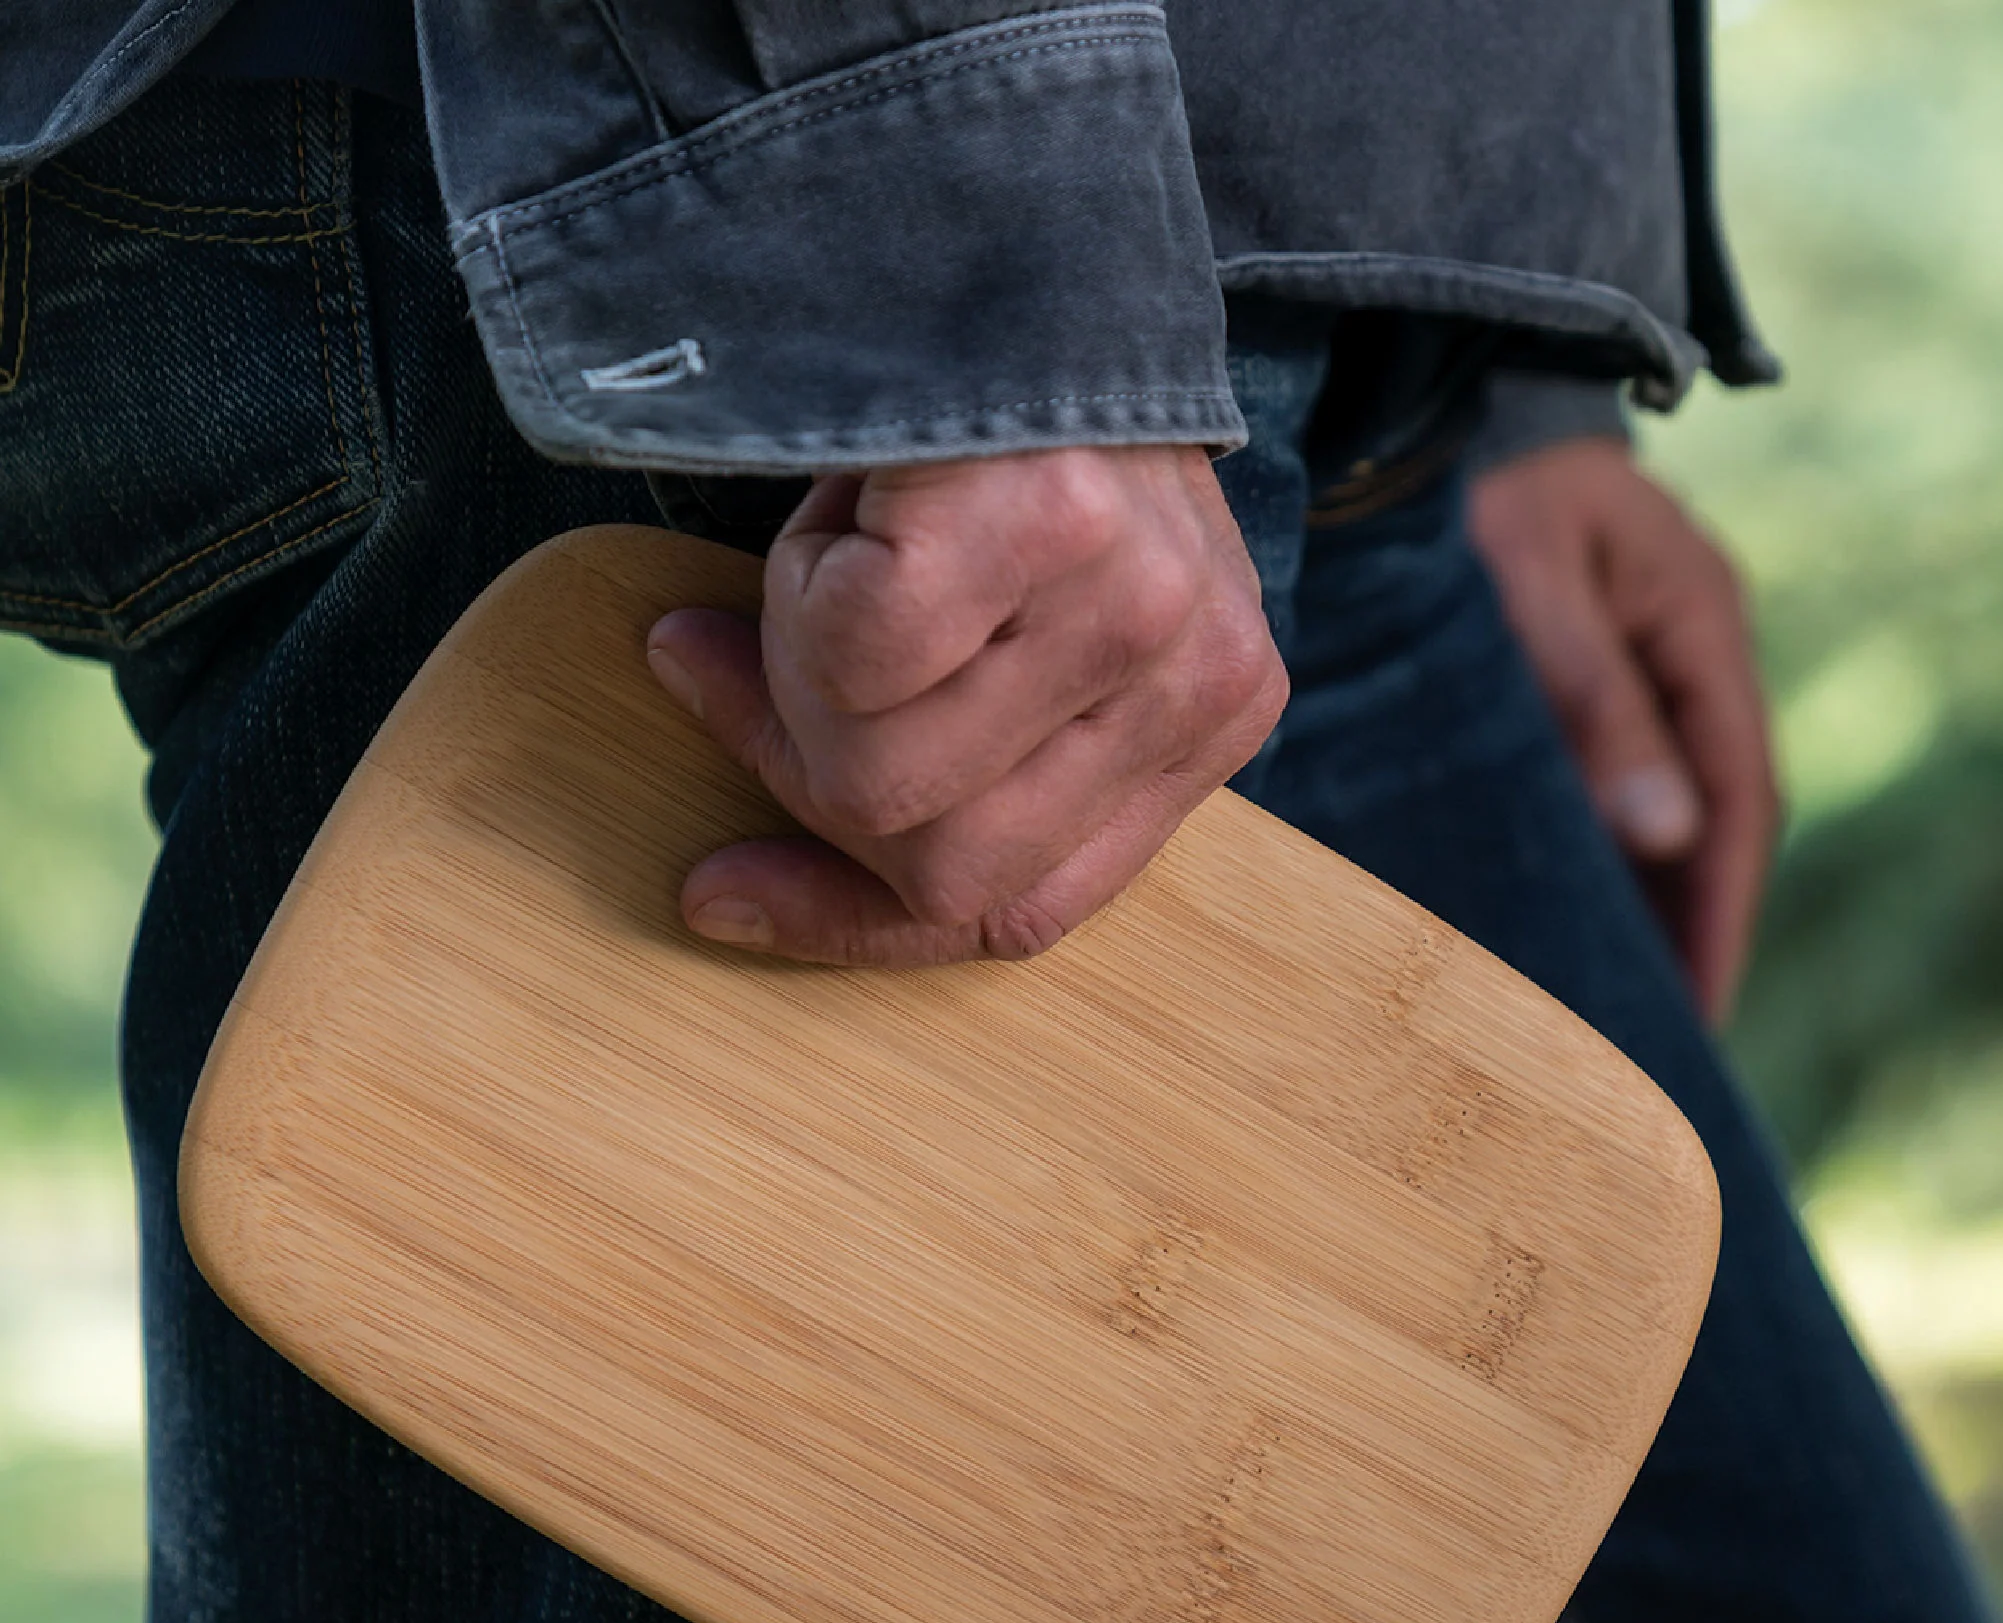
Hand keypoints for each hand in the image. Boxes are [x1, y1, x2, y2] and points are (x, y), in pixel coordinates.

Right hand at [644, 448, 1285, 966]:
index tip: (725, 897)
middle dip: (798, 777)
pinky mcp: (1059, 534)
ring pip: (878, 776)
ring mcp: (1142, 613)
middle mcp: (1199, 685)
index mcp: (1208, 727)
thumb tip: (731, 884)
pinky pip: (853, 660)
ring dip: (794, 674)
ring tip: (828, 557)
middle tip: (735, 666)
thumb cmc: (1011, 453)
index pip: (1022, 910)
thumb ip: (943, 760)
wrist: (1033, 245)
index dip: (852, 927)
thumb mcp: (1012, 631)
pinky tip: (845, 508)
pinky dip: (799, 590)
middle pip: (940, 867)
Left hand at [1467, 438, 1778, 1024]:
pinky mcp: (1588, 676)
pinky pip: (1618, 779)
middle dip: (1694, 919)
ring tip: (1622, 999)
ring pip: (1665, 803)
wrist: (1428, 424)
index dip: (1720, 901)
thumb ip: (1595, 706)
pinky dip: (1608, 850)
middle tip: (1664, 1030)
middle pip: (1712, 812)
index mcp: (1699, 626)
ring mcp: (1643, 662)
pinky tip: (1575, 909)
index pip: (1736, 794)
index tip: (1700, 999)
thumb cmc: (1481, 495)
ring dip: (1652, 895)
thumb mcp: (1534, 590)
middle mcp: (1688, 651)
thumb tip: (1664, 835)